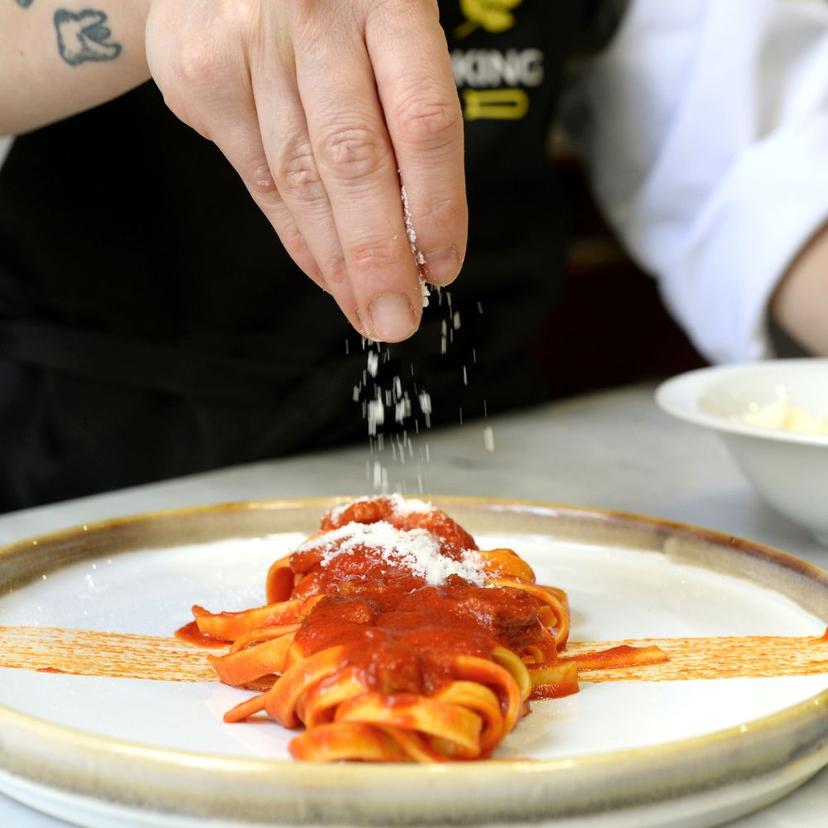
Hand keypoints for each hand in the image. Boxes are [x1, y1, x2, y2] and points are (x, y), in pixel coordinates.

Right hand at [146, 0, 466, 341]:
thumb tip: (422, 231)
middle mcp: (313, 17)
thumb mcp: (391, 19)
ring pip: (300, 180)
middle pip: (353, 161)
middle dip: (378, 257)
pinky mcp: (203, 79)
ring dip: (338, 261)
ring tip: (366, 309)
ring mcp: (248, 47)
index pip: (422, 122)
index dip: (436, 205)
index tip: (442, 265)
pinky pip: (259, 180)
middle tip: (397, 319)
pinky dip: (297, 237)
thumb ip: (406, 107)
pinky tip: (324, 273)